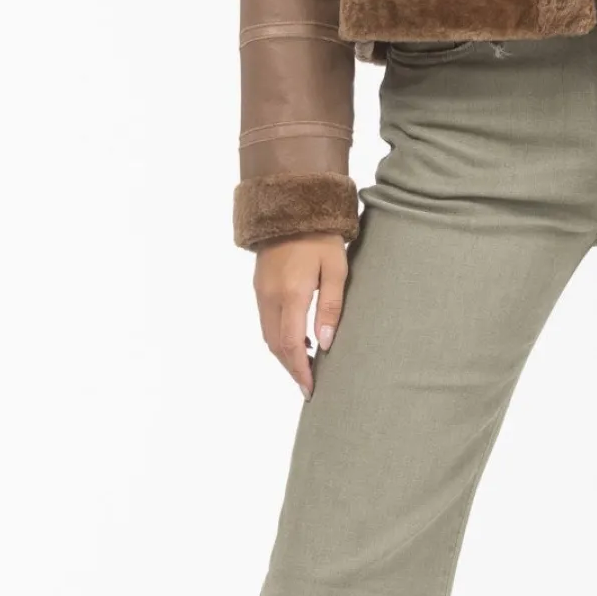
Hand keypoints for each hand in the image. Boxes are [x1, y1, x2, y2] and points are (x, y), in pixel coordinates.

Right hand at [254, 232, 350, 396]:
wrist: (292, 206)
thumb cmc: (322, 237)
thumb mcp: (337, 270)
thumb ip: (331, 307)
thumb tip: (325, 344)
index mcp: (291, 294)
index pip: (291, 345)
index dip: (300, 370)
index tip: (310, 389)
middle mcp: (270, 297)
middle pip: (276, 345)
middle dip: (291, 368)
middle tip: (309, 385)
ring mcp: (261, 292)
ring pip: (268, 335)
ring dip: (284, 355)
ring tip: (306, 367)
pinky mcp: (259, 286)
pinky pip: (266, 321)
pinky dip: (279, 338)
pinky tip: (299, 341)